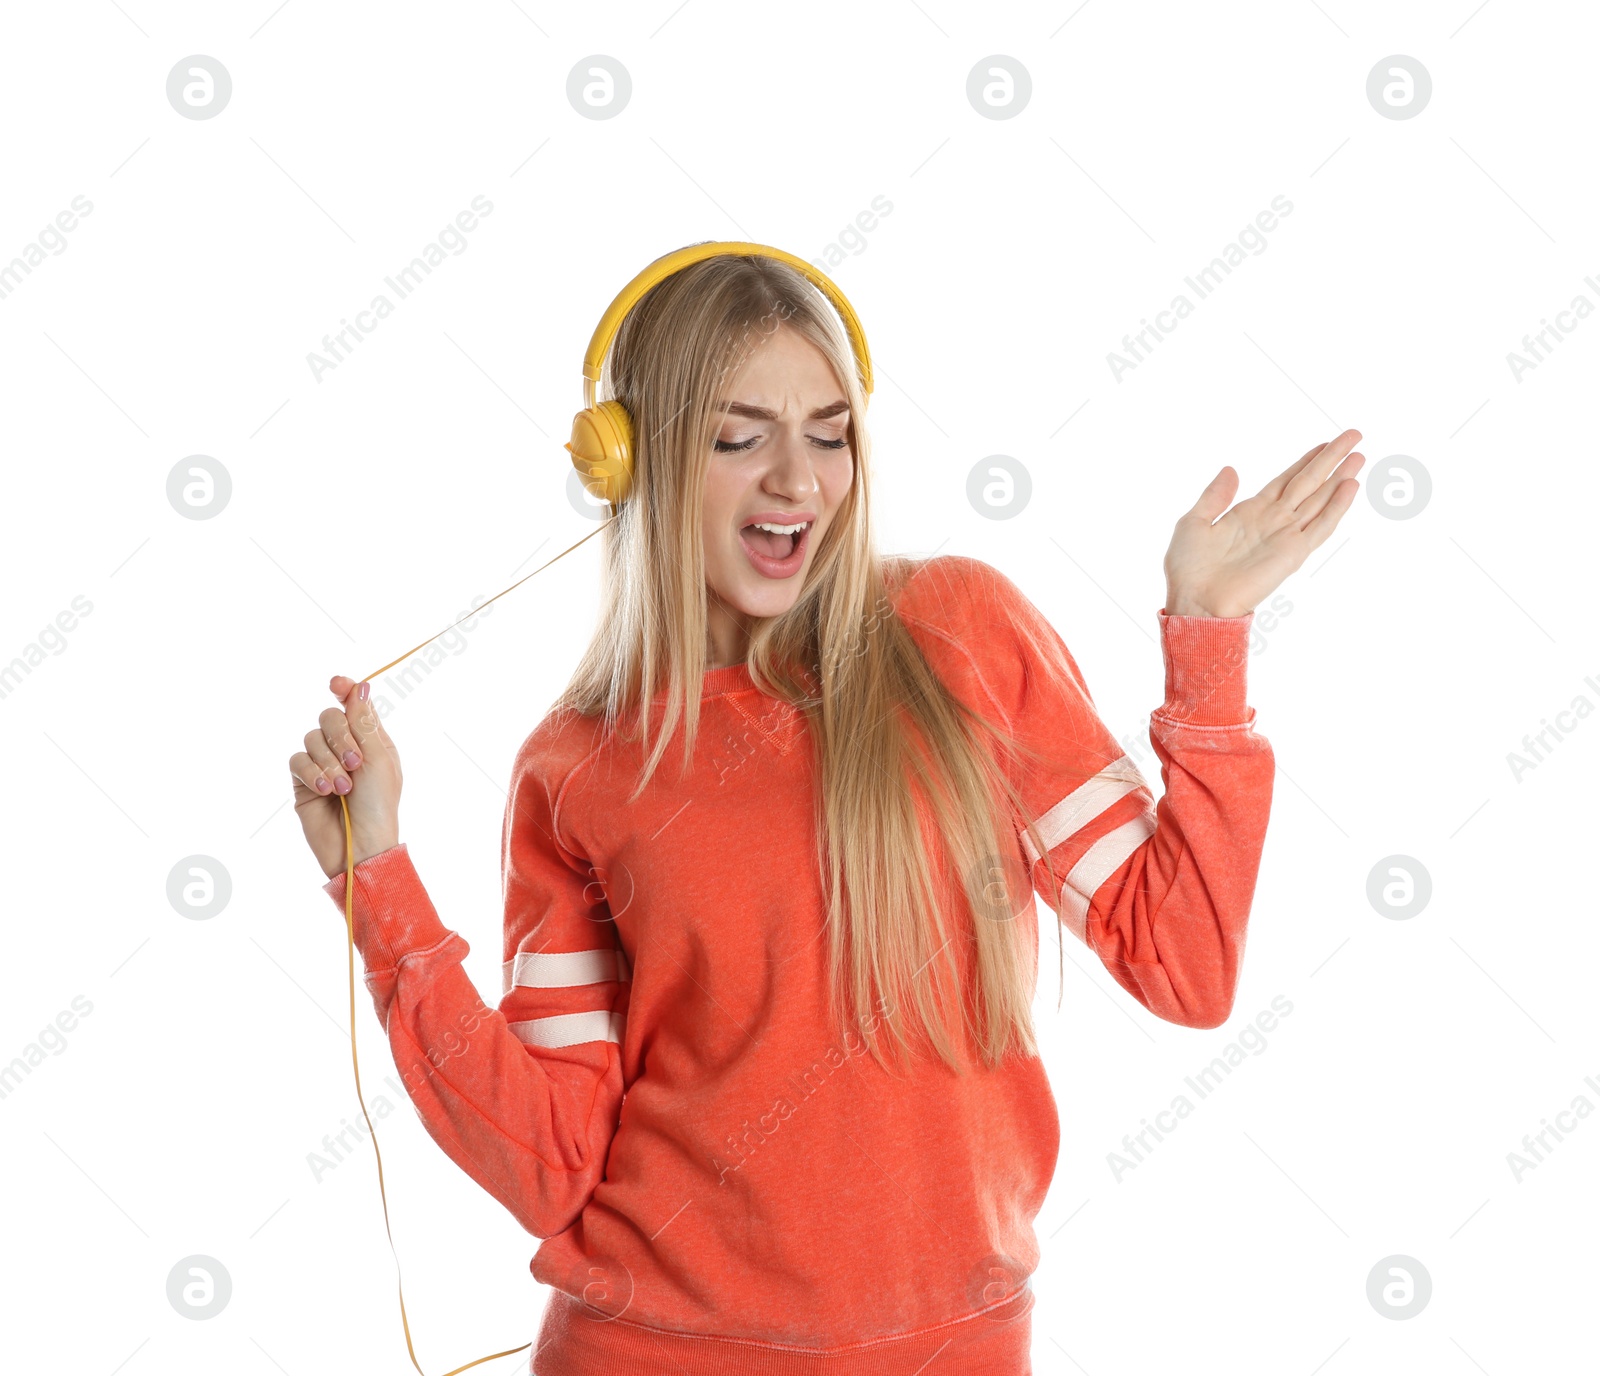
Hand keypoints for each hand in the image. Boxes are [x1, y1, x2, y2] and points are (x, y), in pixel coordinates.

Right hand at [289, 676, 402, 879]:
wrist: (360, 845)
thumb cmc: (379, 805)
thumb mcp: (378, 759)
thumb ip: (364, 723)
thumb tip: (360, 686)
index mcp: (372, 740)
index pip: (354, 704)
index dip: (344, 690)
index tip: (335, 683)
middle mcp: (346, 748)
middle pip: (329, 716)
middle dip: (340, 737)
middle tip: (355, 763)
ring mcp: (323, 764)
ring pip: (311, 738)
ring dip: (328, 762)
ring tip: (343, 788)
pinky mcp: (304, 782)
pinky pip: (297, 761)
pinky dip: (311, 773)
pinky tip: (325, 790)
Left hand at [1163, 429, 1364, 617]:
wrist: (1194, 602)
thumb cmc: (1188, 569)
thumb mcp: (1194, 522)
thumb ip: (1215, 496)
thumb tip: (1231, 469)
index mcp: (1250, 512)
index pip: (1286, 480)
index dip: (1306, 461)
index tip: (1325, 443)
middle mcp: (1273, 521)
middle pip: (1308, 483)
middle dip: (1331, 459)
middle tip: (1354, 436)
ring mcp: (1285, 536)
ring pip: (1319, 500)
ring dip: (1339, 477)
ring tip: (1359, 456)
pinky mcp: (1292, 554)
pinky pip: (1320, 527)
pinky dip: (1336, 507)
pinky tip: (1350, 486)